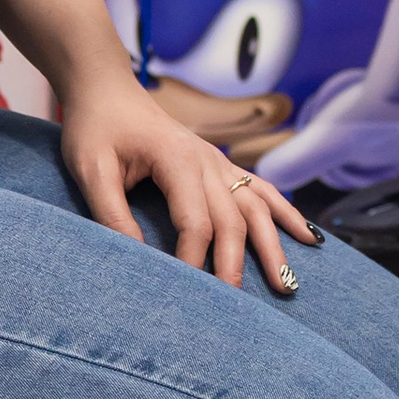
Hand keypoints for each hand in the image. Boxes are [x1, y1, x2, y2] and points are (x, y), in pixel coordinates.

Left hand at [55, 65, 314, 290]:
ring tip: (288, 284)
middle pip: (232, 220)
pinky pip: (261, 190)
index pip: (196, 221)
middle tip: (237, 309)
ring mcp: (217, 161)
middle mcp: (207, 160)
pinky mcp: (219, 165)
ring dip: (274, 245)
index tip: (186, 295)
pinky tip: (308, 236)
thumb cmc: (95, 127)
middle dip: (237, 265)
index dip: (193, 260)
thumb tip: (137, 259)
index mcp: (177, 159)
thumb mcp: (90, 169)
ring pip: (256, 207)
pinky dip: (286, 214)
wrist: (106, 88)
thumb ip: (111, 213)